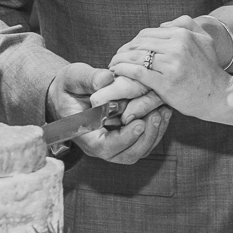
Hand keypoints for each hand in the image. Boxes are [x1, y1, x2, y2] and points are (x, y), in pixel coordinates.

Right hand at [48, 62, 169, 164]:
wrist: (69, 92)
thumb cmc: (69, 86)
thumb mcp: (74, 78)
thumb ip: (89, 79)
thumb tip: (107, 78)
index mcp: (85, 134)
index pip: (105, 148)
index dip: (124, 139)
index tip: (138, 123)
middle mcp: (101, 143)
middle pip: (127, 154)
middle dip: (146, 138)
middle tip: (156, 115)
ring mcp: (115, 142)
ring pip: (140, 149)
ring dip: (154, 133)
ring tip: (163, 110)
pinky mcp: (126, 135)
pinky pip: (144, 139)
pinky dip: (156, 127)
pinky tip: (163, 109)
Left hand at [110, 16, 231, 121]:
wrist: (220, 95)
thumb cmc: (210, 70)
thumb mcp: (205, 40)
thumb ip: (186, 24)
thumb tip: (162, 25)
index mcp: (182, 35)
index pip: (147, 33)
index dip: (132, 42)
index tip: (125, 51)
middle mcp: (177, 46)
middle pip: (138, 44)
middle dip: (122, 51)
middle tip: (114, 59)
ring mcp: (171, 64)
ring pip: (135, 56)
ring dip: (119, 60)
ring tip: (112, 67)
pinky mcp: (166, 83)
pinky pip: (137, 73)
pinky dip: (124, 71)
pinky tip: (118, 73)